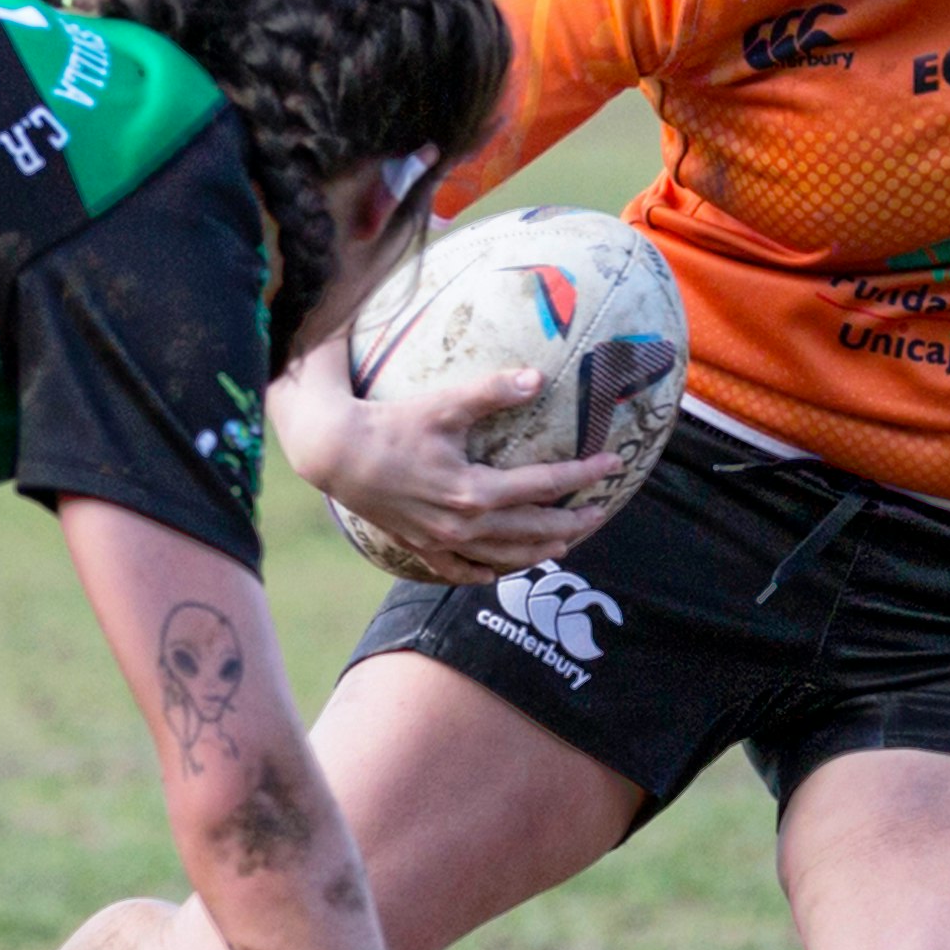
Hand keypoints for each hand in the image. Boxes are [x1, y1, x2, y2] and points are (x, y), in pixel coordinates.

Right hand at [273, 348, 629, 581]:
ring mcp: (441, 542)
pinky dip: (485, 572)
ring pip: (504, 555)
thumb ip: (492, 392)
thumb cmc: (391, 425)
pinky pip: (460, 571)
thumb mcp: (443, 404)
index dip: (582, 474)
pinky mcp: (419, 547)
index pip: (544, 484)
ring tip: (565, 543)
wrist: (336, 454)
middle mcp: (463, 525)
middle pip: (533, 530)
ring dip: (540, 550)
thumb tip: (537, 378)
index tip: (613, 463)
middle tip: (601, 511)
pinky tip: (499, 570)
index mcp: (474, 491)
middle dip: (573, 522)